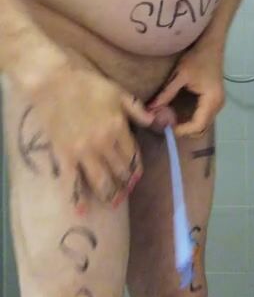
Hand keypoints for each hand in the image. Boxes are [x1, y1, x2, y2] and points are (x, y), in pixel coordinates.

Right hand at [27, 56, 154, 212]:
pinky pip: (72, 182)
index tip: (136, 178)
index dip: (136, 170)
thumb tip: (155, 122)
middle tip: (126, 192)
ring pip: (101, 181)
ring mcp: (83, 152)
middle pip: (119, 171)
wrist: (54, 83)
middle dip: (125, 184)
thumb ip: (137, 109)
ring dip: (109, 195)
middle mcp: (103, 144)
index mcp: (118, 127)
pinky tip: (82, 212)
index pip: (132, 156)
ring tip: (114, 204)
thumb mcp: (118, 92)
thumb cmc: (88, 84)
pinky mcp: (65, 156)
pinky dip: (77, 199)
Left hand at [147, 46, 225, 137]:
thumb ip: (166, 94)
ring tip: (171, 120)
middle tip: (167, 125)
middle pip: (201, 129)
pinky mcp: (214, 101)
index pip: (198, 125)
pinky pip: (204, 117)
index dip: (182, 130)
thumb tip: (150, 109)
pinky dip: (192, 119)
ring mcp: (218, 104)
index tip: (167, 127)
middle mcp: (218, 105)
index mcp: (211, 100)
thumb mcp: (179, 76)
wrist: (211, 46)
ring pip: (203, 125)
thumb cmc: (196, 59)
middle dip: (184, 130)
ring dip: (188, 126)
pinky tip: (180, 113)